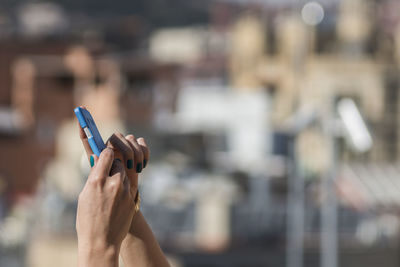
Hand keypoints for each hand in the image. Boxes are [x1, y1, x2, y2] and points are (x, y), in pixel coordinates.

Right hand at [76, 148, 134, 266]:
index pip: (107, 154)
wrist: (101, 242)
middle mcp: (113, 184)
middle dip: (113, 167)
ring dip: (118, 179)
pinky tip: (115, 202)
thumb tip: (99, 162)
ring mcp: (124, 192)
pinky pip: (128, 188)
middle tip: (107, 174)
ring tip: (110, 192)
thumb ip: (94, 177)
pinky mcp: (132, 200)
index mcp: (97, 181)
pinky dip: (123, 191)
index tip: (106, 154)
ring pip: (124, 176)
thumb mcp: (84, 196)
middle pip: (118, 164)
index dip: (107, 154)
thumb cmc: (87, 220)